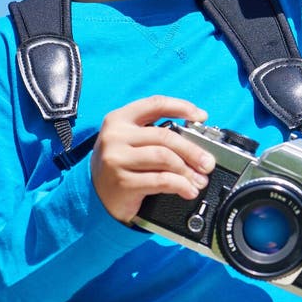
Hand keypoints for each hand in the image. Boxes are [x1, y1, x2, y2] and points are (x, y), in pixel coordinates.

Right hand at [90, 95, 214, 223]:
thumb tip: (196, 140)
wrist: (93, 196)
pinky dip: (180, 185)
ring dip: (188, 170)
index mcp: (119, 118)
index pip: (155, 104)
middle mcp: (115, 136)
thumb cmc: (120, 164)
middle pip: (165, 136)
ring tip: (199, 180)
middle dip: (192, 150)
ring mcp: (116, 159)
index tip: (201, 116)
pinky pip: (160, 180)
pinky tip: (188, 190)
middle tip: (208, 163)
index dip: (182, 107)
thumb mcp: (130, 141)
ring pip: (164, 158)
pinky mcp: (122, 182)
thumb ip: (155, 134)